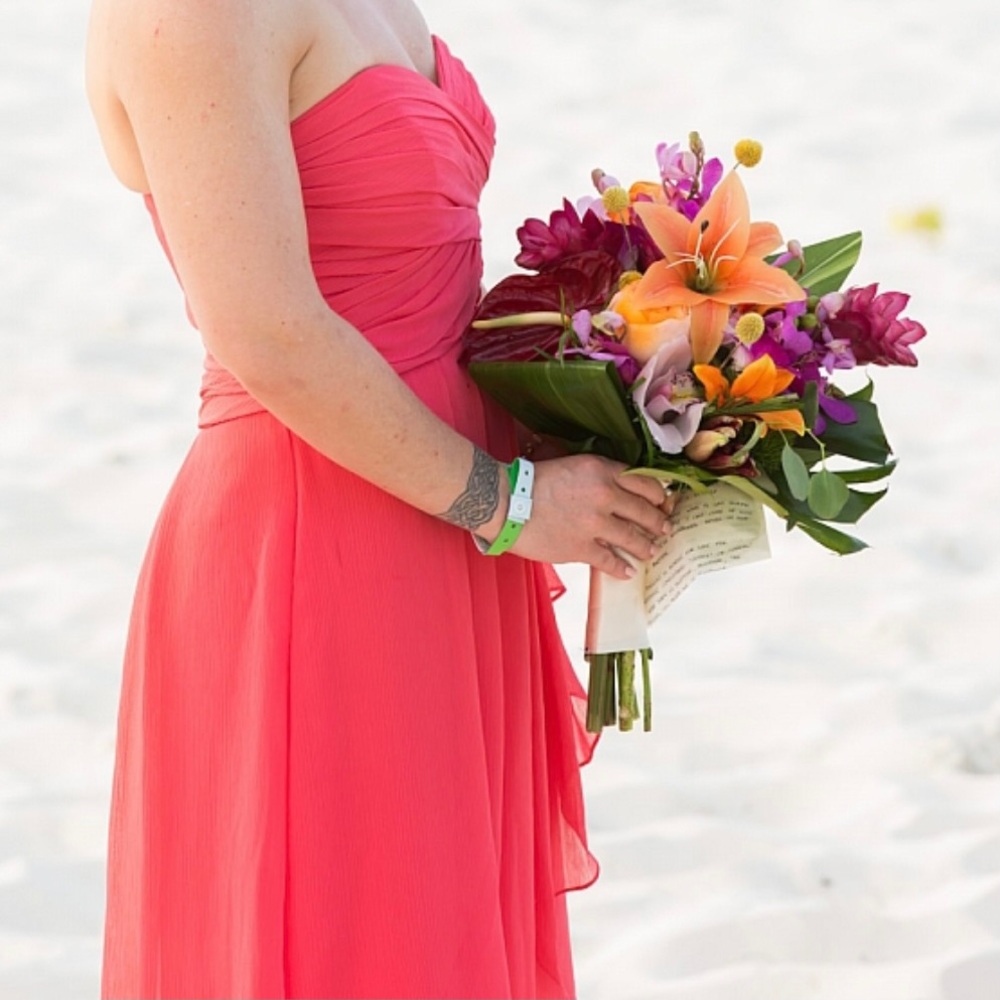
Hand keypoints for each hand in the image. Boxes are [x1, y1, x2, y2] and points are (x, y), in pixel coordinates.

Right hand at [511, 454, 673, 578]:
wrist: (507, 502)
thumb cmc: (533, 481)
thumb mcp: (573, 465)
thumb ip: (599, 476)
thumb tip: (619, 492)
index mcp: (602, 470)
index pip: (644, 482)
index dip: (659, 495)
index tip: (663, 502)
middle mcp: (604, 495)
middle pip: (645, 511)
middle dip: (659, 522)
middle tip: (665, 528)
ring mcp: (594, 524)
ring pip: (633, 538)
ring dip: (645, 546)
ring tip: (651, 550)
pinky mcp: (581, 548)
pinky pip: (610, 560)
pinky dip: (621, 568)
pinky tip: (628, 571)